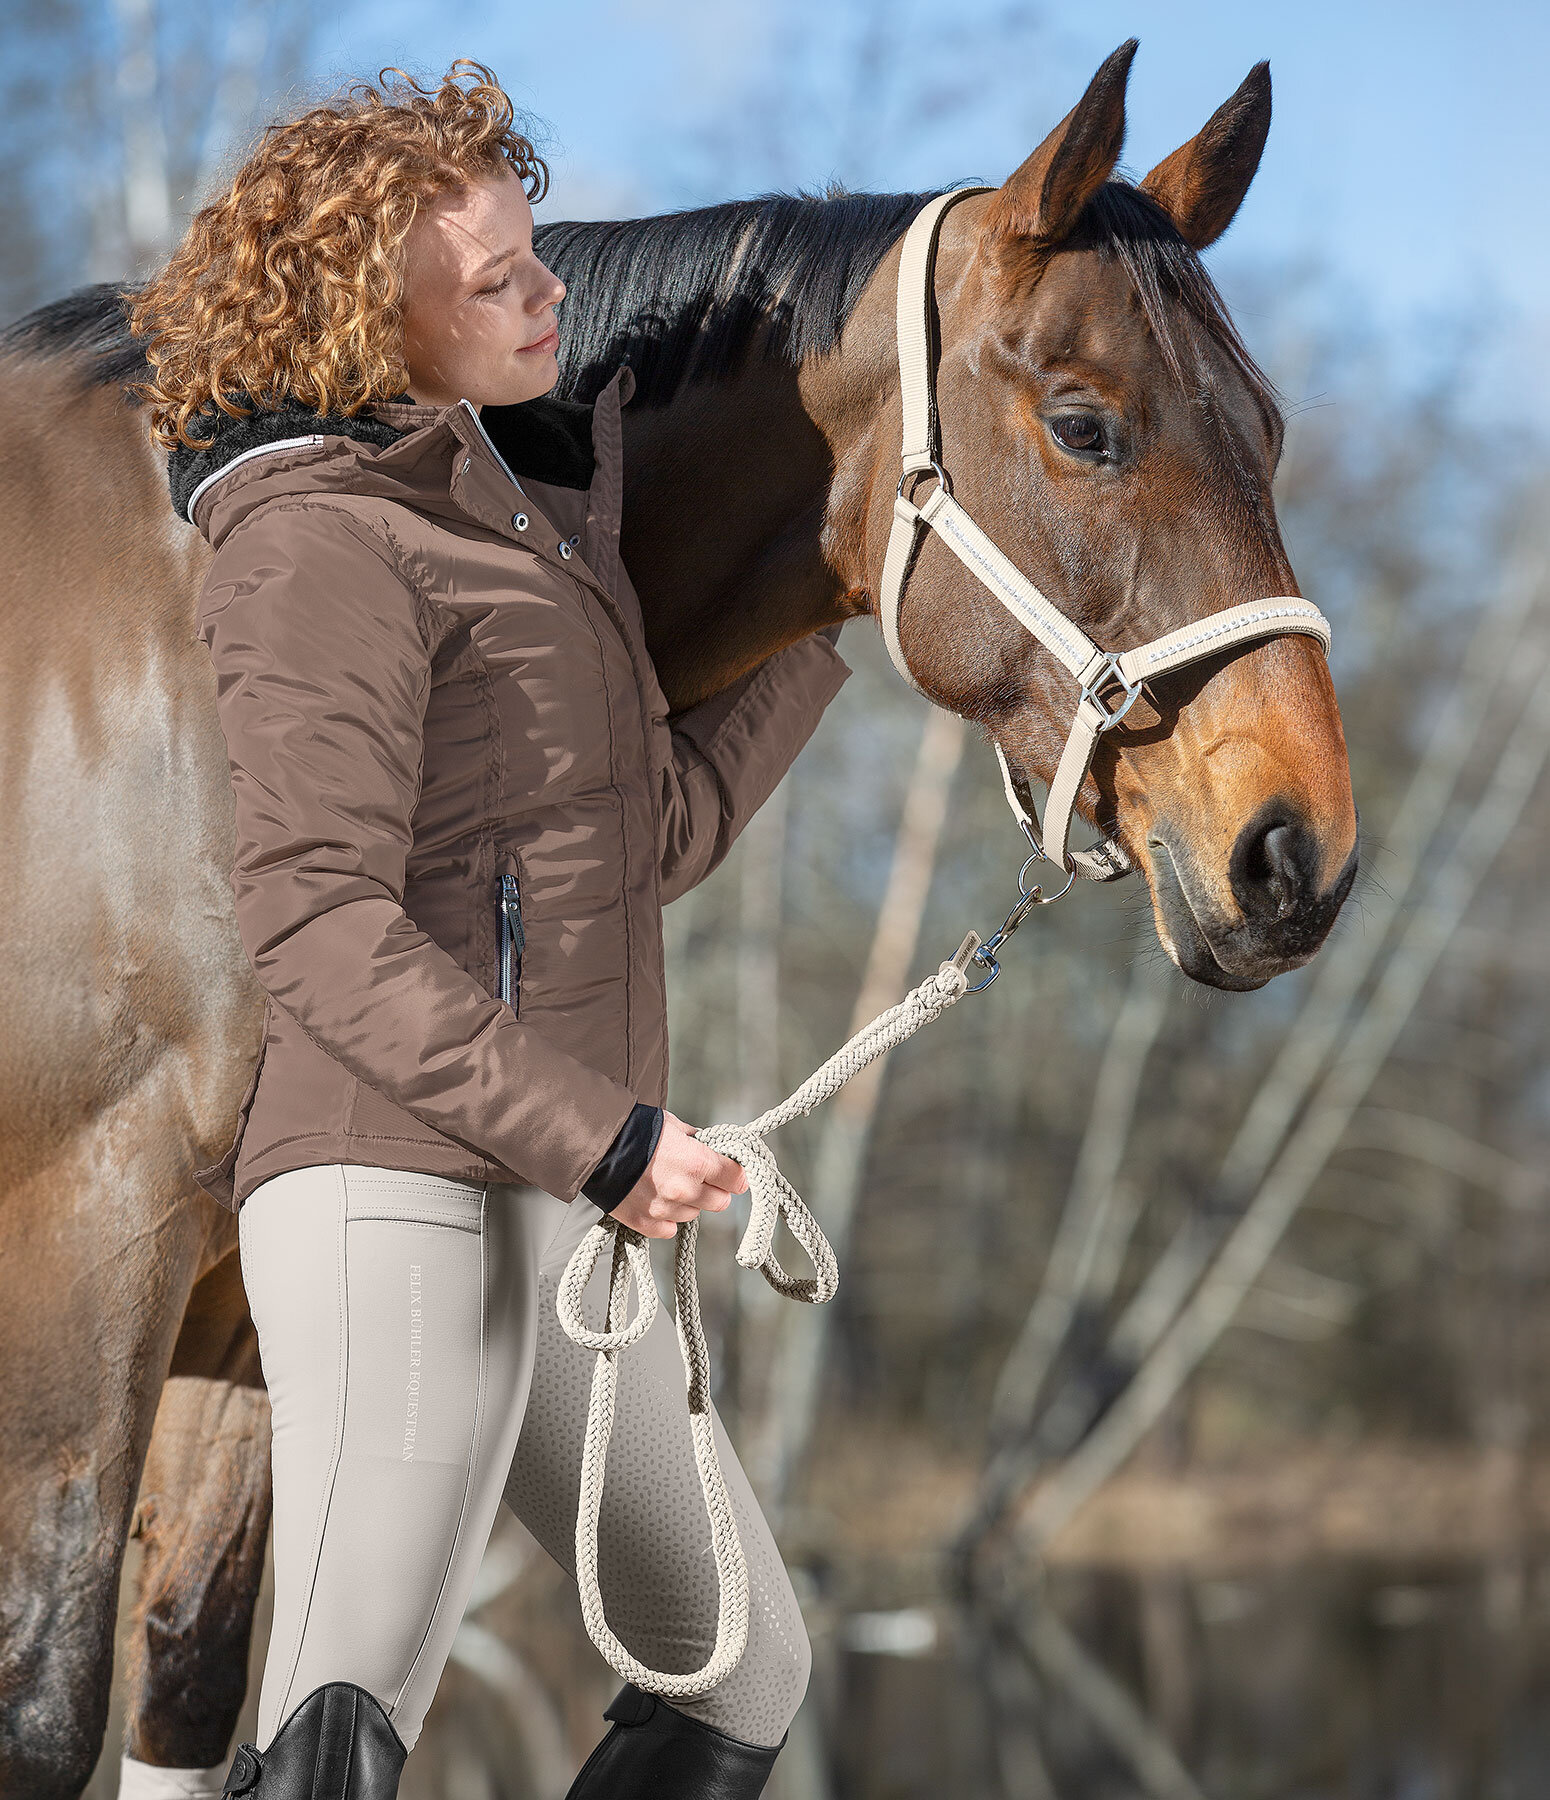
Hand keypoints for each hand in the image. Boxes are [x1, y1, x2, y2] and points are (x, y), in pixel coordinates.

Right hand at [607, 1109, 745, 1239]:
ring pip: (694, 1214)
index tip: (731, 1172)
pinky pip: (669, 1228)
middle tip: (698, 1178)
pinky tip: (656, 1200)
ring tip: (668, 1184)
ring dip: (688, 1203)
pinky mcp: (644, 1223)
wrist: (595, 1144)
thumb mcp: (674, 1125)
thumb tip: (712, 1149)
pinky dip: (667, 1219)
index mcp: (698, 1163)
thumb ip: (696, 1141)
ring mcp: (665, 1210)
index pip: (737, 1179)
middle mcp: (685, 1190)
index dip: (735, 1174)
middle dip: (714, 1189)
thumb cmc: (634, 1129)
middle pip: (720, 1202)